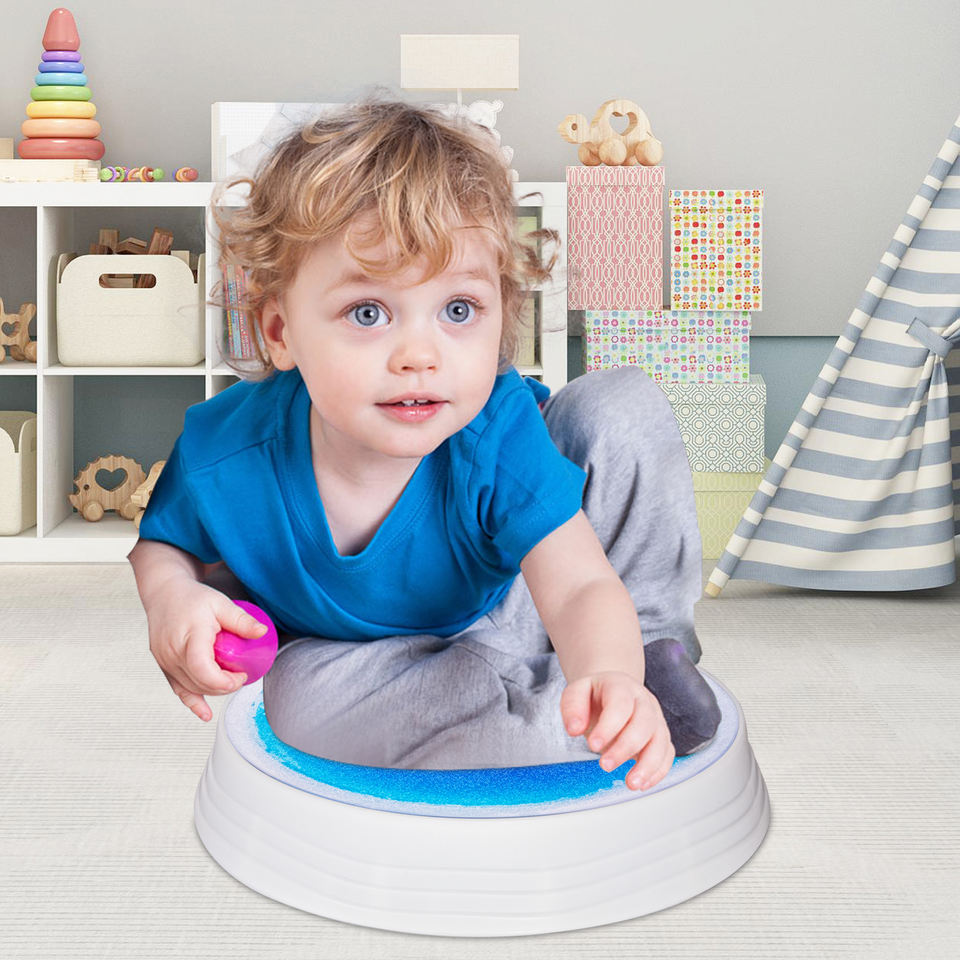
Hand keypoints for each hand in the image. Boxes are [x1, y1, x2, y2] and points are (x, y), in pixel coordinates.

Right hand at [145, 578, 267, 721]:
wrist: (163, 593)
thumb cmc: (191, 597)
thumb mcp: (221, 603)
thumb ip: (241, 620)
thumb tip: (262, 632)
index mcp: (189, 636)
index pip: (203, 669)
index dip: (224, 680)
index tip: (241, 675)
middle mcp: (172, 652)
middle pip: (200, 682)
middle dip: (224, 686)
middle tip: (241, 676)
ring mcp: (165, 661)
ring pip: (191, 687)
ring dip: (212, 690)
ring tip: (229, 680)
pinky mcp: (163, 665)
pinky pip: (177, 688)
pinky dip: (192, 702)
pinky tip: (205, 713)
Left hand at [560, 671, 674, 791]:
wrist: (611, 691)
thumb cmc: (594, 696)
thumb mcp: (576, 693)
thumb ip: (572, 707)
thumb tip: (574, 729)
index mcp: (621, 686)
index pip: (620, 705)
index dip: (608, 727)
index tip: (593, 746)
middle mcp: (643, 700)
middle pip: (644, 723)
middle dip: (626, 748)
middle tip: (605, 766)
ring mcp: (655, 717)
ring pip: (661, 740)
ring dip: (648, 765)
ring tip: (631, 784)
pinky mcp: (661, 735)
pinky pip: (667, 753)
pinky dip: (659, 771)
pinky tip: (643, 784)